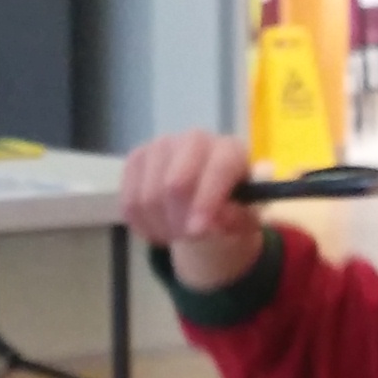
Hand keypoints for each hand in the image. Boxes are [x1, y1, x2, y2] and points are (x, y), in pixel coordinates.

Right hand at [120, 129, 263, 292]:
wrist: (204, 196)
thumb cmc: (230, 206)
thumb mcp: (247, 217)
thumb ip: (244, 219)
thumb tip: (227, 220)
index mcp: (229, 150)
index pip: (217, 170)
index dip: (206, 202)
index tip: (198, 231)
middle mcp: (194, 139)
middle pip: (174, 184)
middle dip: (179, 221)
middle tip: (188, 237)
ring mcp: (161, 146)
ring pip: (148, 198)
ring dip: (162, 227)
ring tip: (177, 232)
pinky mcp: (137, 158)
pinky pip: (129, 202)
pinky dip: (143, 225)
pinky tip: (159, 225)